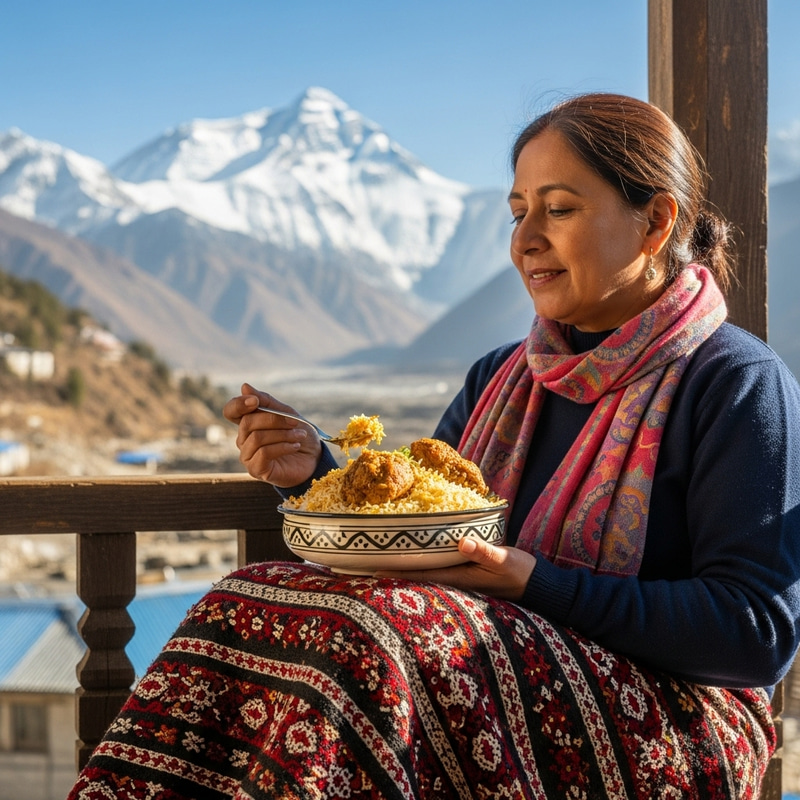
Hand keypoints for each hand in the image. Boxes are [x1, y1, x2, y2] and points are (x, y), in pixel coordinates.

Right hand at [223, 383, 322, 486]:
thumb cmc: (299, 434)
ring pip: (257, 438)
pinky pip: (264, 453)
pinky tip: (295, 446)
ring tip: (300, 435)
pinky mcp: (256, 470)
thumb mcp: (287, 413)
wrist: (314, 459)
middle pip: (247, 422)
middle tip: (295, 422)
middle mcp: (244, 439)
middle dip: (274, 419)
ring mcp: (248, 455)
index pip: (231, 411)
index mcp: (249, 423)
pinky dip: (283, 446)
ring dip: (283, 434)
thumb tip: (244, 386)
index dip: (238, 404)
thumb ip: (266, 402)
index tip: (255, 401)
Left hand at [375, 537, 536, 601]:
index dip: (395, 571)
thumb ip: (484, 551)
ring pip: (426, 572)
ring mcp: (460, 579)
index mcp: (459, 579)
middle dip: (394, 570)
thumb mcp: (505, 560)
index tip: (371, 567)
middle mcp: (455, 581)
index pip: (420, 575)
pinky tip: (415, 555)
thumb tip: (462, 541)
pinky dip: (424, 562)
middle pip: (417, 575)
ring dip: (406, 567)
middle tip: (365, 564)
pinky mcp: (467, 573)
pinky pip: (439, 568)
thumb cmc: (521, 574)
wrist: (539, 587)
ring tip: (381, 560)